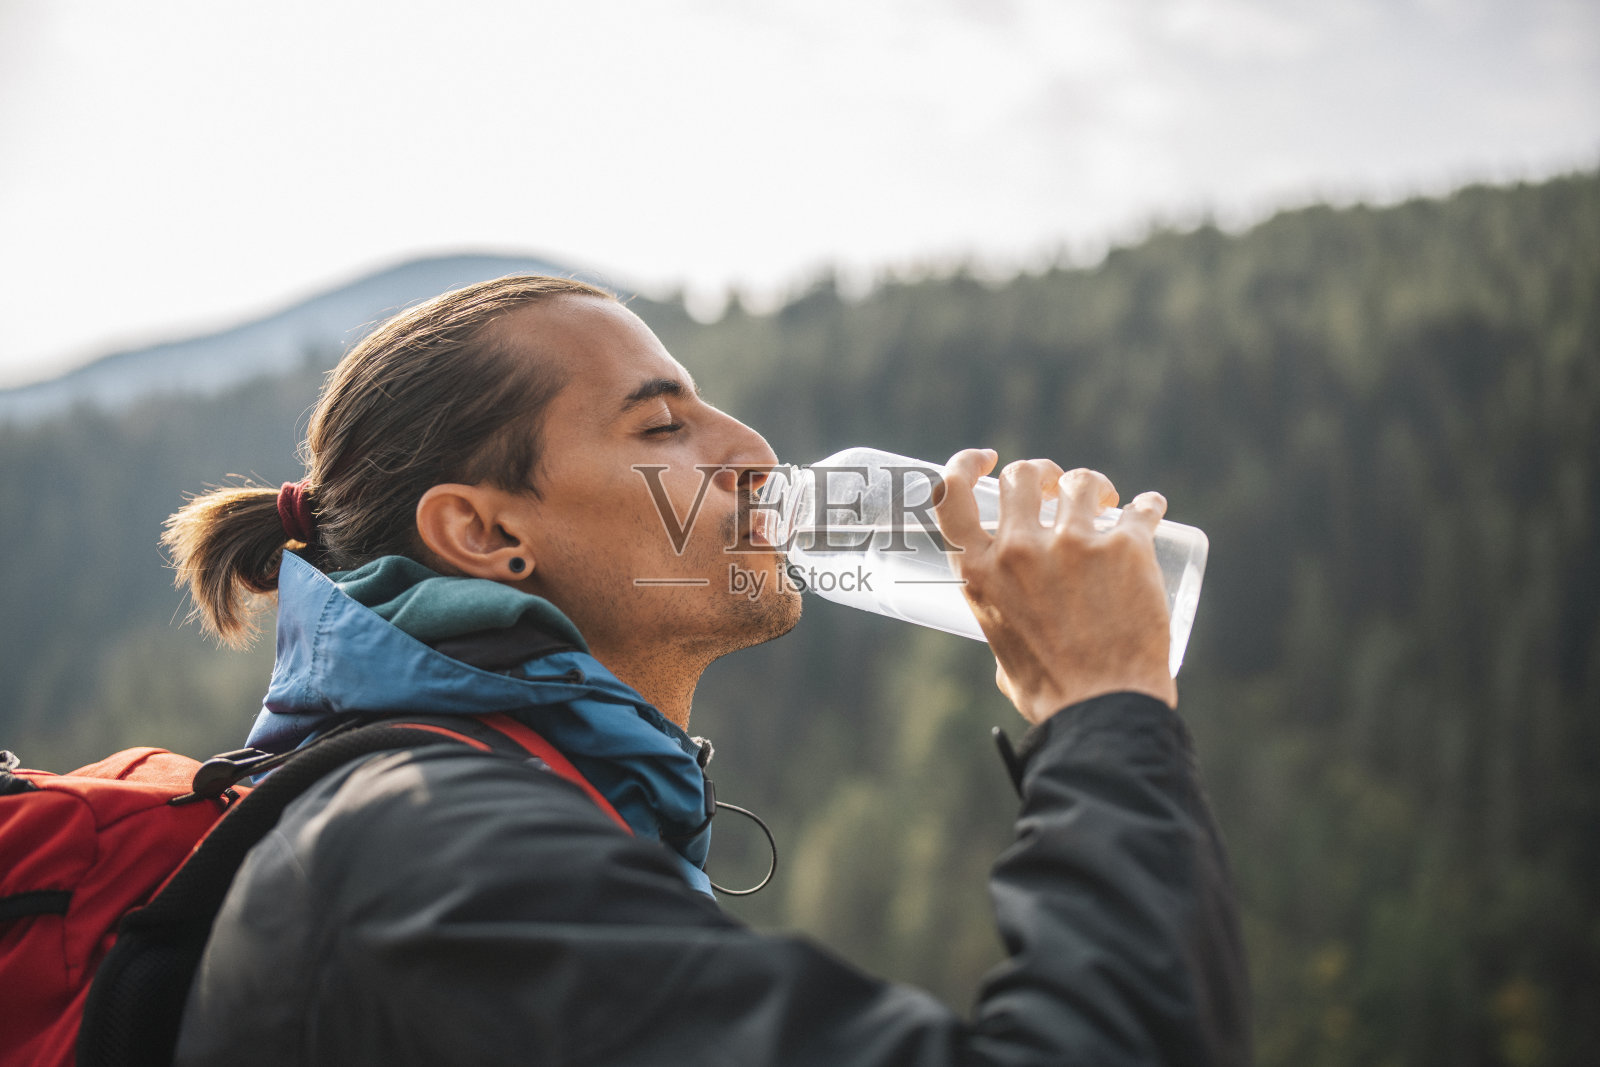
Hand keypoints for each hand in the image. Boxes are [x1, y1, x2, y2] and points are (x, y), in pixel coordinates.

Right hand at [934, 449, 1177, 723]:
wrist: (1105, 711)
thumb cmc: (1052, 694)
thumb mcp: (1001, 651)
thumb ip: (1002, 622)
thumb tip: (1016, 620)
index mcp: (979, 573)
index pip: (951, 495)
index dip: (965, 464)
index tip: (989, 459)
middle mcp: (1019, 549)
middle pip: (1023, 475)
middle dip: (1042, 473)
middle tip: (1059, 488)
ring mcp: (1073, 543)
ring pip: (1081, 481)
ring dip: (1093, 486)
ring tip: (1109, 503)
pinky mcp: (1125, 548)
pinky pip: (1141, 508)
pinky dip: (1148, 507)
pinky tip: (1151, 511)